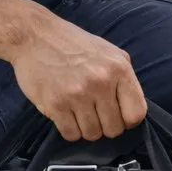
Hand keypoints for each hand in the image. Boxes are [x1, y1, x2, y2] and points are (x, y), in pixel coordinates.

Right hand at [10, 15, 146, 140]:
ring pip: (92, 134)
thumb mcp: (109, 52)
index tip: (119, 117)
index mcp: (119, 68)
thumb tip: (132, 107)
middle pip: (114, 129)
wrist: (34, 36)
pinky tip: (66, 114)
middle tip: (95, 114)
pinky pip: (71, 134)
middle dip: (106, 126)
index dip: (129, 121)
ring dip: (86, 128)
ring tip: (79, 112)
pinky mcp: (55, 104)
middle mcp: (101, 82)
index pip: (136, 113)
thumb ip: (124, 78)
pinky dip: (70, 129)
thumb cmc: (73, 44)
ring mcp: (78, 94)